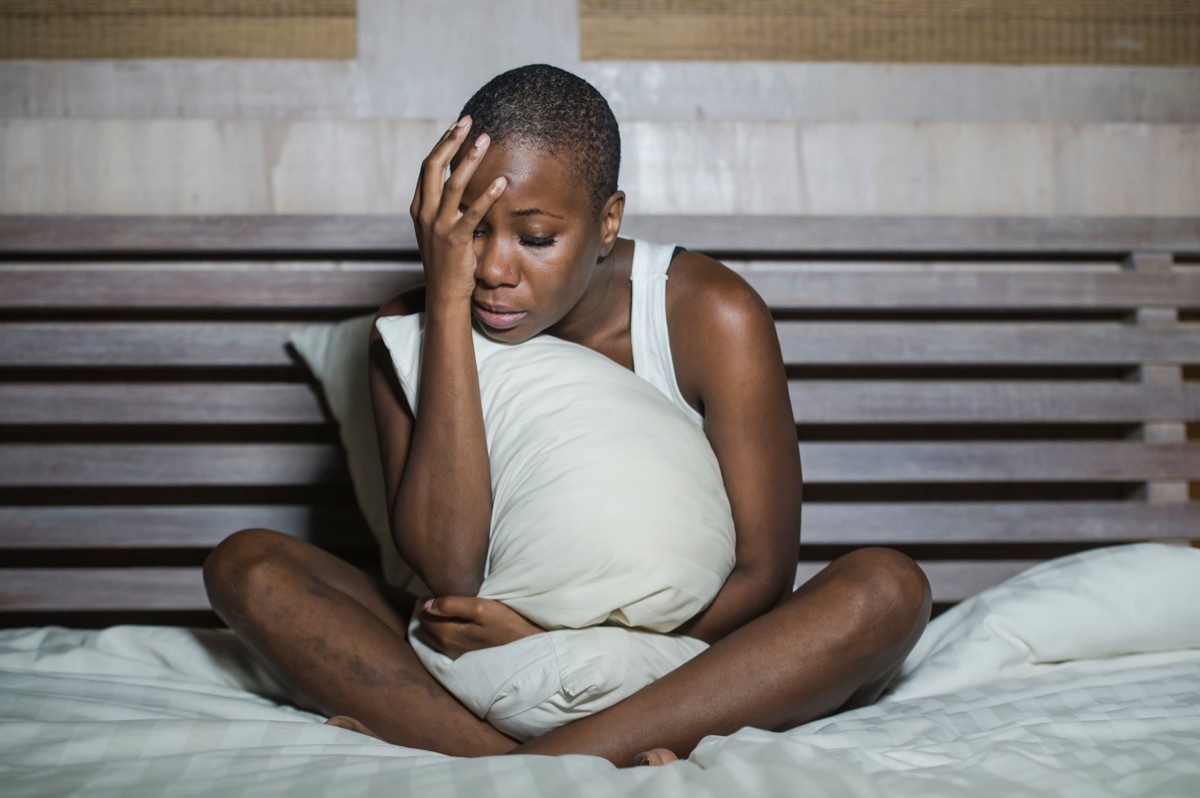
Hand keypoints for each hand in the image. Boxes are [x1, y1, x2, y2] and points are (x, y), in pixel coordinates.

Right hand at [409, 116, 507, 308]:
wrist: (445, 296)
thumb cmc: (448, 263)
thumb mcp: (440, 230)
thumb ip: (447, 207)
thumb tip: (463, 184)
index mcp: (419, 208)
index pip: (428, 167)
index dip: (442, 144)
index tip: (457, 126)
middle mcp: (424, 213)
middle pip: (433, 166)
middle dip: (451, 140)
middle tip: (468, 121)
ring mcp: (438, 227)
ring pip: (453, 184)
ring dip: (470, 159)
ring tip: (486, 140)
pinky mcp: (455, 241)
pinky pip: (473, 213)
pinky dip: (488, 195)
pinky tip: (502, 182)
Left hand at [416, 596, 542, 659]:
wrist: (531, 646)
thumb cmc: (508, 623)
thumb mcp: (481, 607)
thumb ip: (452, 605)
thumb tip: (426, 604)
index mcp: (448, 636)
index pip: (423, 618)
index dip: (426, 602)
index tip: (436, 591)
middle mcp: (448, 649)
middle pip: (425, 629)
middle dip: (427, 613)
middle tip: (440, 597)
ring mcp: (457, 655)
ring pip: (434, 637)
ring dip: (436, 622)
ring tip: (447, 607)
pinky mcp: (466, 657)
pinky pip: (445, 643)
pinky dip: (444, 631)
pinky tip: (457, 622)